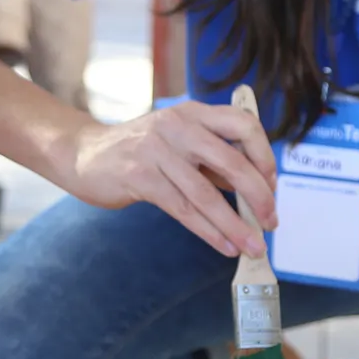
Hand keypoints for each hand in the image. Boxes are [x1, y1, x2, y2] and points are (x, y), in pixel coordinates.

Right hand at [63, 101, 276, 258]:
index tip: (273, 184)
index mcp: (194, 113)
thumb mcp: (180, 143)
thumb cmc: (141, 151)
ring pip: (206, 193)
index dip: (264, 154)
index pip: (243, 124)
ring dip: (235, 225)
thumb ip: (214, 161)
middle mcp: (178, 125)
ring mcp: (156, 150)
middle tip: (272, 221)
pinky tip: (224, 245)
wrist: (84, 154)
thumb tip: (256, 193)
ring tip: (253, 246)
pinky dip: (209, 231)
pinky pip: (183, 209)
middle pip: (232, 161)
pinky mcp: (139, 177)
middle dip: (258, 196)